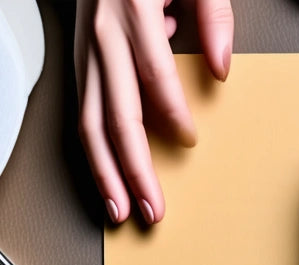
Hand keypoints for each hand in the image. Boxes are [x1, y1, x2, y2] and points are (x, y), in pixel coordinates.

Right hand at [75, 0, 233, 224]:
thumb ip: (213, 13)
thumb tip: (221, 66)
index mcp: (130, 8)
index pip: (153, 75)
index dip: (172, 113)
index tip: (190, 139)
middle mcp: (101, 33)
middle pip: (115, 113)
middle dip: (133, 169)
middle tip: (151, 207)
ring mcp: (84, 48)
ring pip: (88, 121)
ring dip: (104, 173)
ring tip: (120, 210)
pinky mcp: (77, 58)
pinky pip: (82, 111)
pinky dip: (93, 150)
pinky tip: (105, 177)